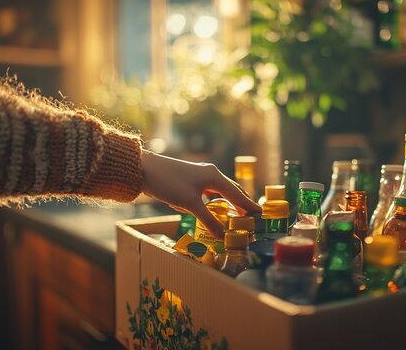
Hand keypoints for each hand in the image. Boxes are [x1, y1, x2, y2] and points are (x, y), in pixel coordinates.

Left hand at [141, 149, 260, 237]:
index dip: (248, 205)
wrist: (145, 169)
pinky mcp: (189, 180)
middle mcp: (210, 174)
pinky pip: (207, 192)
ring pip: (219, 191)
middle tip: (250, 216)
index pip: (237, 194)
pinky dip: (213, 201)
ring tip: (235, 214)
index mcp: (214, 176)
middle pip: (231, 190)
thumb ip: (208, 220)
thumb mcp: (190, 204)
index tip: (260, 214)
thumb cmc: (169, 183)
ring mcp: (199, 175)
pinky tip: (212, 208)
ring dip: (227, 202)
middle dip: (240, 203)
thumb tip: (223, 235)